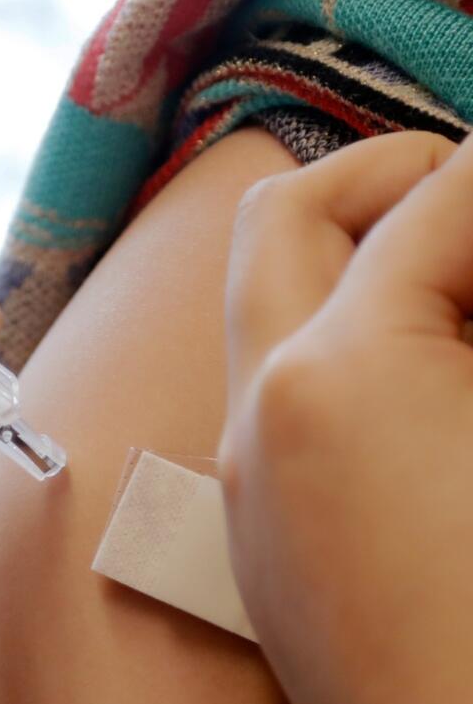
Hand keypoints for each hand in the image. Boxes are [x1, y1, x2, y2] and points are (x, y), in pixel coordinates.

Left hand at [220, 131, 472, 703]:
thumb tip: (470, 225)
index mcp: (338, 376)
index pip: (434, 205)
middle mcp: (262, 411)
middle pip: (289, 219)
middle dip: (397, 179)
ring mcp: (252, 471)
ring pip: (273, 302)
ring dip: (366, 258)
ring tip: (467, 286)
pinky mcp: (266, 524)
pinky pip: (285, 385)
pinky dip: (353, 341)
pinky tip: (443, 374)